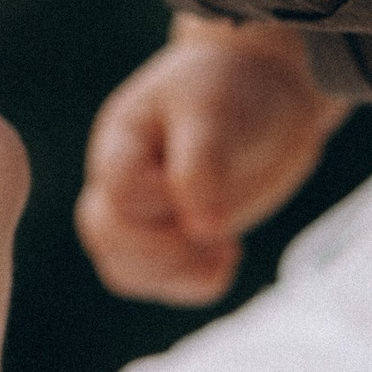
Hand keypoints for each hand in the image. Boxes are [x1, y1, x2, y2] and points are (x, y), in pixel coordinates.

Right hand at [75, 16, 348, 302]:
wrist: (267, 89)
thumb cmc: (233, 88)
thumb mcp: (215, 112)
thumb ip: (202, 165)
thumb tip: (201, 229)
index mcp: (122, 140)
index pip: (118, 190)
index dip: (161, 199)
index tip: (206, 183)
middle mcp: (123, 180)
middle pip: (104, 233)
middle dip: (161, 247)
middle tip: (215, 232)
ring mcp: (145, 212)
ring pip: (122, 267)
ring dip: (174, 272)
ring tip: (223, 246)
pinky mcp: (174, 236)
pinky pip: (158, 283)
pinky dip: (192, 284)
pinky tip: (229, 253)